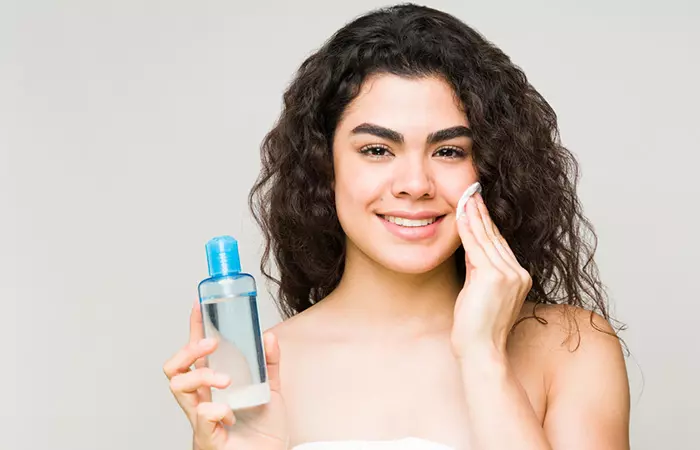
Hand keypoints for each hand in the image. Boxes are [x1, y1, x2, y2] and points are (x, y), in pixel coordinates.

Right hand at [163, 302, 287, 449]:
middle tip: (211, 345)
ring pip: (179, 387)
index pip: (196, 353)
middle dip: (188, 350)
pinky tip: (231, 414)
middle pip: (174, 368)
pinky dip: (217, 410)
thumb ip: (269, 364)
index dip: (194, 329)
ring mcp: (200, 418)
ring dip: (202, 376)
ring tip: (226, 381)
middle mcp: (202, 400)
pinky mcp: (207, 437)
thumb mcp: (271, 390)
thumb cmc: (264, 432)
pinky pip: (201, 416)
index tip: (199, 306)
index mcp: (213, 387)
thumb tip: (267, 336)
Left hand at [451, 192, 531, 358]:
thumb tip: (471, 249)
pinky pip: (476, 246)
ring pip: (486, 238)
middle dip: (482, 212)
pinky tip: (461, 213)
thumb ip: (478, 270)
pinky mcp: (495, 276)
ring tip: (465, 195)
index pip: (499, 243)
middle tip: (472, 189)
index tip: (478, 204)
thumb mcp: (478, 292)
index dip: (488, 222)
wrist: (481, 352)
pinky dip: (467, 228)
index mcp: (518, 277)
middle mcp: (517, 273)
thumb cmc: (476, 329)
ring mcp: (509, 274)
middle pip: (495, 236)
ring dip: (474, 214)